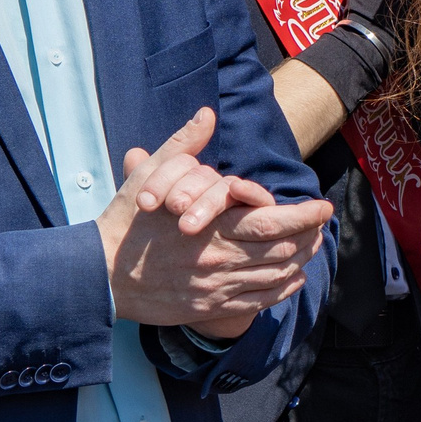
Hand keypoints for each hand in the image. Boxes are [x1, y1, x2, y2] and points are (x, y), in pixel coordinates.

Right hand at [97, 108, 332, 337]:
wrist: (97, 275)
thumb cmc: (125, 222)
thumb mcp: (150, 177)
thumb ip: (183, 145)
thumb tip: (207, 113)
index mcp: (213, 227)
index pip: (274, 221)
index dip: (306, 215)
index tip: (323, 206)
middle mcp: (221, 259)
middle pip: (283, 250)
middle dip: (310, 236)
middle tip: (323, 225)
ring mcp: (217, 287)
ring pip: (275, 276)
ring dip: (301, 260)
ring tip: (312, 246)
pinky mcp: (209, 308)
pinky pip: (258, 302)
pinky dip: (283, 289)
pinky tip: (293, 277)